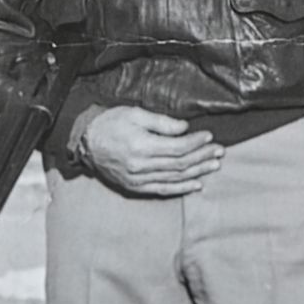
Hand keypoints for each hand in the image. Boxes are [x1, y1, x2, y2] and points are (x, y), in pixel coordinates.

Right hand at [81, 106, 222, 194]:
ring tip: (213, 165)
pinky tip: (196, 185)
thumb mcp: (134, 114)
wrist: (84, 141)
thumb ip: (161, 122)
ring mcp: (137, 179)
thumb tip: (184, 129)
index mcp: (142, 146)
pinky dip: (180, 188)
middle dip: (202, 157)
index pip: (178, 147)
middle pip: (180, 164)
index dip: (196, 142)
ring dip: (197, 172)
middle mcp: (141, 166)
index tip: (209, 136)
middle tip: (219, 151)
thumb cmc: (109, 123)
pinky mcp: (134, 186)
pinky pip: (162, 190)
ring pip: (175, 178)